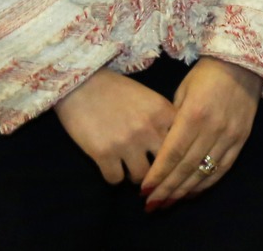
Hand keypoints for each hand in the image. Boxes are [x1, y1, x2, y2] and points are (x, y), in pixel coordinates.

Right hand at [53, 68, 177, 185]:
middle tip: (150, 170)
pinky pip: (115, 179)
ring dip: (135, 175)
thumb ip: (162, 119)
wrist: (80, 83)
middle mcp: (149, 129)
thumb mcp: (147, 98)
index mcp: (162, 112)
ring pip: (141, 177)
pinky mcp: (103, 154)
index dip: (176, 152)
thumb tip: (173, 143)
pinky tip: (110, 166)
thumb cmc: (115, 89)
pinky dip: (113, 175)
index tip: (170, 157)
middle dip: (158, 169)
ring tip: (129, 168)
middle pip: (165, 164)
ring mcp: (127, 143)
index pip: (182, 142)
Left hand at [141, 59, 260, 208]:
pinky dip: (206, 184)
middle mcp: (213, 129)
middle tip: (151, 205)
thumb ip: (172, 121)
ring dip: (184, 191)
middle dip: (167, 189)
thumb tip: (162, 149)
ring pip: (204, 172)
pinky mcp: (242, 139)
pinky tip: (192, 193)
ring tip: (167, 204)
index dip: (158, 175)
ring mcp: (230, 136)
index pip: (173, 153)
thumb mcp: (182, 91)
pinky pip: (223, 168)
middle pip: (186, 167)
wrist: (244, 63)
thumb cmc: (206, 74)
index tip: (144, 191)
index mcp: (194, 114)